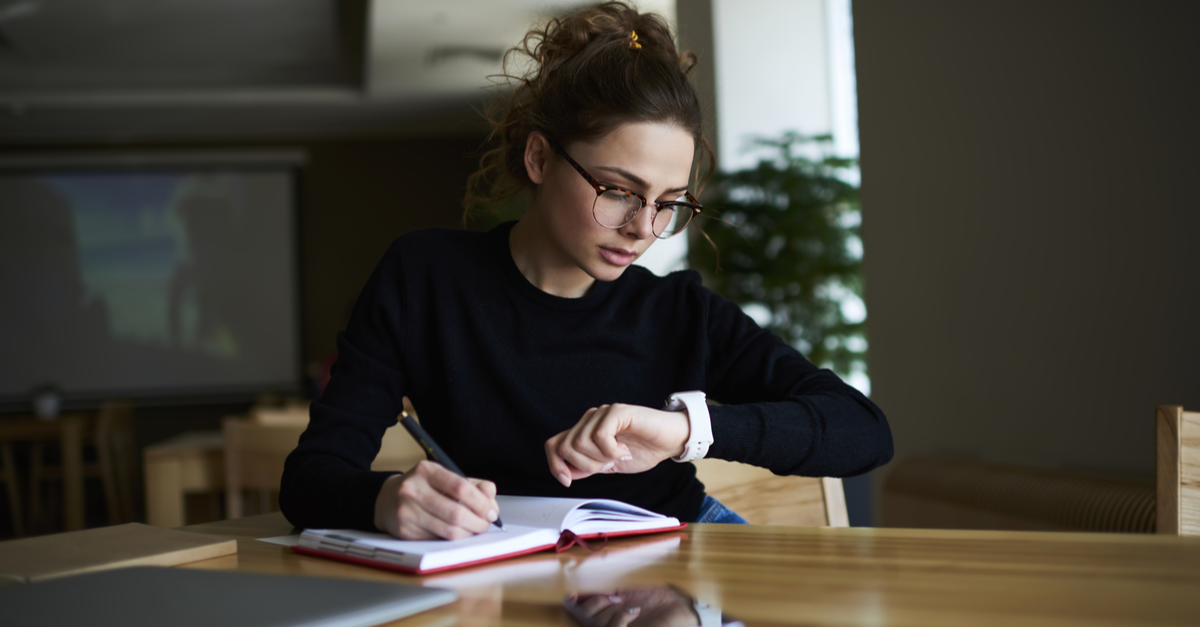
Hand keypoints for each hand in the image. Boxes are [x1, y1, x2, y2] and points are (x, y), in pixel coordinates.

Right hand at [373, 460, 498, 539]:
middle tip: (486, 525)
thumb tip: (491, 499)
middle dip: (478, 522)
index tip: (491, 512)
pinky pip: (438, 540)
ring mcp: (406, 511)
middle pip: (456, 513)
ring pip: (448, 530)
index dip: (481, 503)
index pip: (461, 487)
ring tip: (474, 530)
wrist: (387, 499)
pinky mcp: (404, 531)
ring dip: (468, 534)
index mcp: (426, 470)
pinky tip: (456, 533)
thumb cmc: (424, 488)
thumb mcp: (446, 478)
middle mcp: (413, 489)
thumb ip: (473, 485)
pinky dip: (453, 539)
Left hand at [545, 403, 689, 486]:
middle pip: (565, 446)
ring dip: (601, 458)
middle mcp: (590, 419)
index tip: (567, 482)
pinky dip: (612, 450)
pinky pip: (600, 435)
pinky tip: (624, 451)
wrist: (670, 441)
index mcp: (585, 431)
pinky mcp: (617, 411)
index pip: (554, 444)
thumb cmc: (644, 450)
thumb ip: (587, 467)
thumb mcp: (609, 465)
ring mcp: (603, 413)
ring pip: (580, 442)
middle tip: (608, 465)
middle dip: (585, 465)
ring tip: (619, 456)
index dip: (554, 465)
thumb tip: (565, 473)